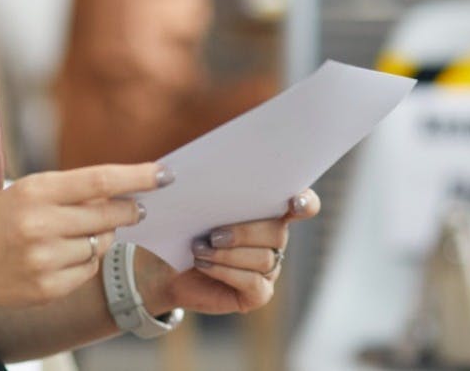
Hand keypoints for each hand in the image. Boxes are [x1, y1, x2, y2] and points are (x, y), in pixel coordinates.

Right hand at [0, 163, 168, 308]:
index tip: (166, 174)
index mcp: (36, 192)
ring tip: (72, 233)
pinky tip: (62, 255)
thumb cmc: (1, 217)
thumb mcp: (30, 190)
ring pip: (101, 244)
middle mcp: (39, 226)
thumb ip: (75, 190)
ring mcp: (43, 261)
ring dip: (101, 237)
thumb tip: (127, 191)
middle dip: (130, 210)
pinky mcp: (47, 289)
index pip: (100, 181)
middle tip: (137, 207)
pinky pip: (88, 270)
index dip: (138, 177)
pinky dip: (86, 260)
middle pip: (109, 215)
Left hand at [139, 190, 320, 315]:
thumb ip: (214, 191)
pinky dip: (227, 272)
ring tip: (199, 250)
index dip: (305, 202)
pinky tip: (204, 265)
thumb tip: (215, 175)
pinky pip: (253, 283)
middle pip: (277, 233)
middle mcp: (274, 238)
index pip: (302, 203)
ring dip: (228, 254)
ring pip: (264, 259)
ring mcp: (269, 267)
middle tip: (213, 234)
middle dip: (245, 232)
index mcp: (268, 209)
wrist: (164, 267)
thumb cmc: (183, 228)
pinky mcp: (258, 293)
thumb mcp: (195, 205)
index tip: (294, 203)